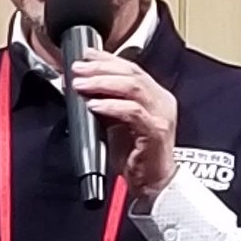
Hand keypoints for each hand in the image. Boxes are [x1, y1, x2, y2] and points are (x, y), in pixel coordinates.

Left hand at [68, 52, 180, 202]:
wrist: (152, 185)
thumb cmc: (136, 157)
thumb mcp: (117, 123)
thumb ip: (106, 102)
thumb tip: (82, 86)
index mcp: (155, 96)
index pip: (131, 68)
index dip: (107, 58)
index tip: (86, 55)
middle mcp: (161, 101)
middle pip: (131, 73)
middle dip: (101, 68)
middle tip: (78, 69)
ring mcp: (161, 115)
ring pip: (133, 87)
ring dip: (103, 82)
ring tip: (82, 84)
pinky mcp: (156, 131)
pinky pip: (133, 112)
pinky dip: (112, 106)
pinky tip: (95, 104)